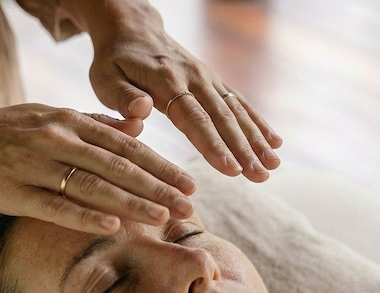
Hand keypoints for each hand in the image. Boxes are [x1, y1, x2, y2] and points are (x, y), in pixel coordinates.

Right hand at [0, 103, 196, 233]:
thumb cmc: (3, 130)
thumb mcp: (50, 116)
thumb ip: (94, 122)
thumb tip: (137, 125)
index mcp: (69, 120)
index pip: (126, 145)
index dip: (161, 166)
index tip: (189, 184)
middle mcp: (57, 139)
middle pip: (118, 167)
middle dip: (158, 189)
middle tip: (189, 208)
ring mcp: (36, 165)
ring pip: (94, 186)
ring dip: (132, 204)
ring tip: (163, 219)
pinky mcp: (15, 192)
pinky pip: (55, 206)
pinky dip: (85, 216)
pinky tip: (113, 227)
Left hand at [84, 4, 282, 181]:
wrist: (132, 29)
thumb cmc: (114, 61)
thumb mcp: (105, 78)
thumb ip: (122, 97)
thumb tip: (142, 110)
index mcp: (166, 81)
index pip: (193, 118)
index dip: (213, 145)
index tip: (230, 168)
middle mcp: (194, 78)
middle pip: (222, 117)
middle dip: (243, 148)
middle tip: (261, 175)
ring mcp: (207, 78)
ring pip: (236, 112)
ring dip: (256, 139)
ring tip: (273, 165)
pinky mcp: (214, 81)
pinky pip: (239, 103)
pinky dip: (258, 122)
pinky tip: (275, 143)